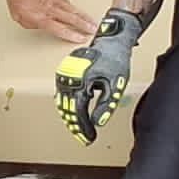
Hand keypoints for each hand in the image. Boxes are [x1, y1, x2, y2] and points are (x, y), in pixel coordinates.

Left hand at [2, 0, 91, 42]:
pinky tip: (76, 9)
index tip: (82, 38)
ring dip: (83, 16)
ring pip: (73, 9)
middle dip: (84, 25)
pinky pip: (67, 1)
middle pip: (72, 18)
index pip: (61, 30)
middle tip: (94, 29)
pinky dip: (74, 7)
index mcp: (43, 18)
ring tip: (91, 21)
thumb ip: (31, 24)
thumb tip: (37, 25)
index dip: (73, 35)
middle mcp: (51, 9)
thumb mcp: (19, 17)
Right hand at [55, 10, 143, 143]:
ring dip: (69, 115)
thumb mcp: (115, 85)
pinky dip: (67, 104)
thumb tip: (98, 122)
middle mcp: (70, 77)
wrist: (111, 40)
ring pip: (63, 101)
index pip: (77, 111)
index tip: (87, 138)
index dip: (82, 127)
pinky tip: (72, 111)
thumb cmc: (114, 59)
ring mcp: (66, 73)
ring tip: (78, 128)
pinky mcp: (66, 71)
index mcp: (81, 81)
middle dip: (75, 124)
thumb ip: (106, 106)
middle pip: (67, 108)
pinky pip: (63, 92)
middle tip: (83, 136)